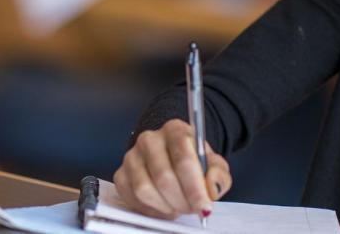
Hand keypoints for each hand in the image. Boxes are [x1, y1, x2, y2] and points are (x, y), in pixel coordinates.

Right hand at [113, 119, 231, 219]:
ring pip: (144, 189)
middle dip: (181, 200)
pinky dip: (150, 209)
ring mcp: (131, 156)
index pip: (183, 159)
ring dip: (165, 206)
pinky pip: (132, 197)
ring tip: (177, 206)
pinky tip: (163, 206)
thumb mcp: (214, 165)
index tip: (204, 205)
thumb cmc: (193, 162)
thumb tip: (210, 186)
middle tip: (191, 208)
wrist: (171, 158)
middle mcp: (149, 139)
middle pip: (163, 177)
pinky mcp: (120, 173)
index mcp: (175, 130)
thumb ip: (218, 175)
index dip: (194, 187)